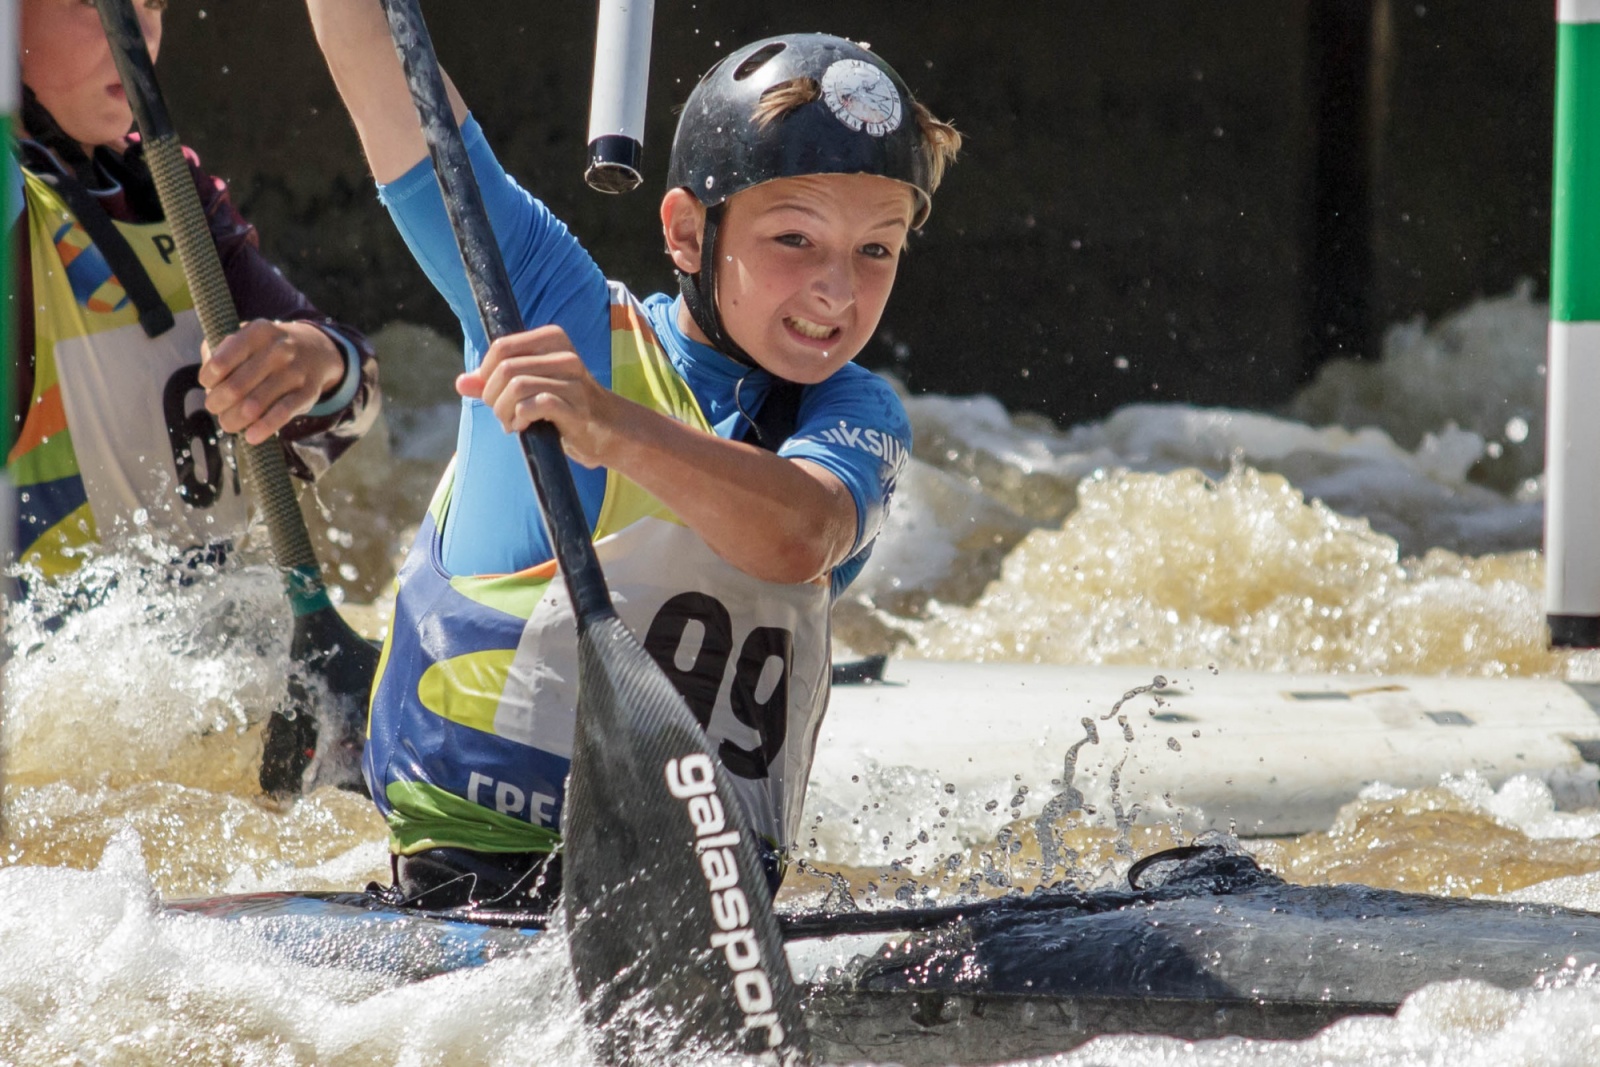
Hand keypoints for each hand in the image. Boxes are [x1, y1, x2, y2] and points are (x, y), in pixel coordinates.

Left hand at [200, 320, 346, 445]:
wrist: (316, 350)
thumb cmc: (268, 349)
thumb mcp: (245, 337)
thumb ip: (219, 352)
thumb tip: (209, 383)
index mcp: (257, 333)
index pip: (220, 362)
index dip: (208, 379)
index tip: (208, 384)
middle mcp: (278, 350)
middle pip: (235, 388)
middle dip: (217, 403)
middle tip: (215, 407)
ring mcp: (295, 372)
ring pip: (254, 405)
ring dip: (234, 420)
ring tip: (228, 423)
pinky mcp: (308, 393)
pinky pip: (281, 415)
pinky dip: (262, 429)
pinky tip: (251, 436)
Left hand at [456, 325, 619, 466]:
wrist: (608, 430)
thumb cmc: (564, 406)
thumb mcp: (528, 387)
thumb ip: (494, 382)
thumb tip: (461, 383)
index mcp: (553, 339)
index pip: (502, 347)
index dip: (486, 373)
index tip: (494, 392)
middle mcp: (565, 354)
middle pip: (505, 367)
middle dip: (492, 395)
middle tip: (500, 412)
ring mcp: (573, 380)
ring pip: (516, 386)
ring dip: (503, 411)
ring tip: (510, 423)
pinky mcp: (576, 407)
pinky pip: (533, 405)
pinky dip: (519, 419)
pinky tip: (524, 428)